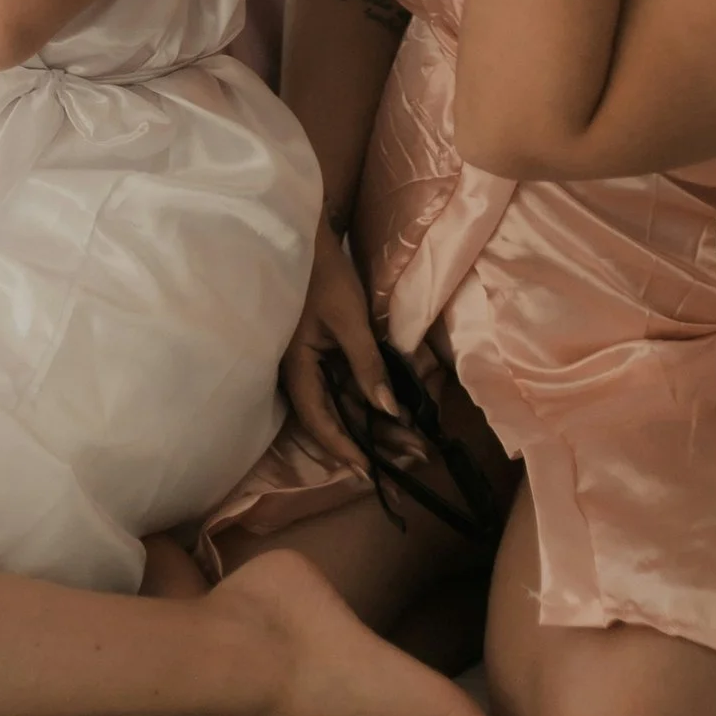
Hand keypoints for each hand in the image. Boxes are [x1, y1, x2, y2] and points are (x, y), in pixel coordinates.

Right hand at [279, 219, 397, 473]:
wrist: (309, 240)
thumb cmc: (324, 276)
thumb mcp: (349, 320)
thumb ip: (368, 366)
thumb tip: (388, 412)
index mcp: (297, 368)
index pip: (320, 421)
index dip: (346, 450)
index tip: (373, 475)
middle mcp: (304, 375)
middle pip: (339, 419)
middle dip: (376, 443)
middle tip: (416, 459)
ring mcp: (316, 367)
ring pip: (348, 407)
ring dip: (380, 427)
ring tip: (418, 446)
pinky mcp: (328, 357)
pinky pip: (350, 390)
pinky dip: (375, 404)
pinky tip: (402, 416)